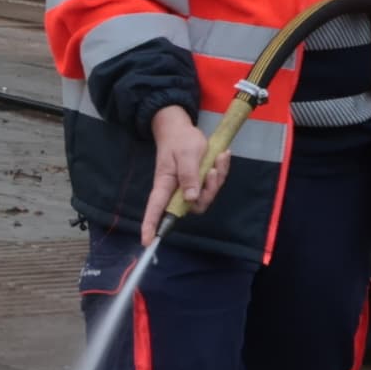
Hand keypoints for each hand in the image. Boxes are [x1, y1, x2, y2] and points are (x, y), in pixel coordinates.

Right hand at [143, 107, 216, 236]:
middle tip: (213, 170)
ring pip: (206, 196)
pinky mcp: (198, 181)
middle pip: (193, 206)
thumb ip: (189, 176)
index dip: (151, 225)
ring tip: (219, 158)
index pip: (156, 209)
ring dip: (217, 179)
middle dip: (209, 192)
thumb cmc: (179, 140)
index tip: (148, 241)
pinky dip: (220, 171)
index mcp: (165, 184)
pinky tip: (222, 156)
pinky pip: (212, 185)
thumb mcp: (186, 154)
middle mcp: (176, 190)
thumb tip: (191, 198)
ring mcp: (188, 187)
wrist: (181, 128)